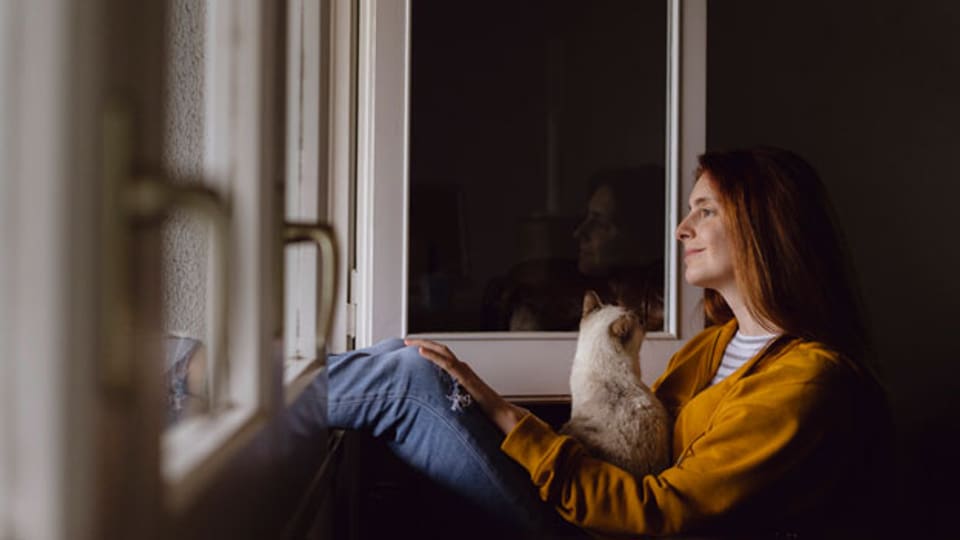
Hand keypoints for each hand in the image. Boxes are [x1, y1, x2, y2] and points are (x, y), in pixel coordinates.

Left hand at [404, 338, 528, 433]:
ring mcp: (463, 370)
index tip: (412, 348)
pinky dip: (432, 355)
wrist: (499, 413)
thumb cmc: (484, 410)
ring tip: (409, 342)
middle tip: (406, 341)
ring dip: (424, 344)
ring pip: (442, 351)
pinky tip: (420, 352)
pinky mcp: (464, 377)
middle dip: (422, 342)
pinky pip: (446, 363)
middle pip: (440, 348)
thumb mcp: (462, 400)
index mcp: (461, 371)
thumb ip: (452, 396)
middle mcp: (462, 367)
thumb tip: (437, 402)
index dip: (427, 349)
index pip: (442, 354)